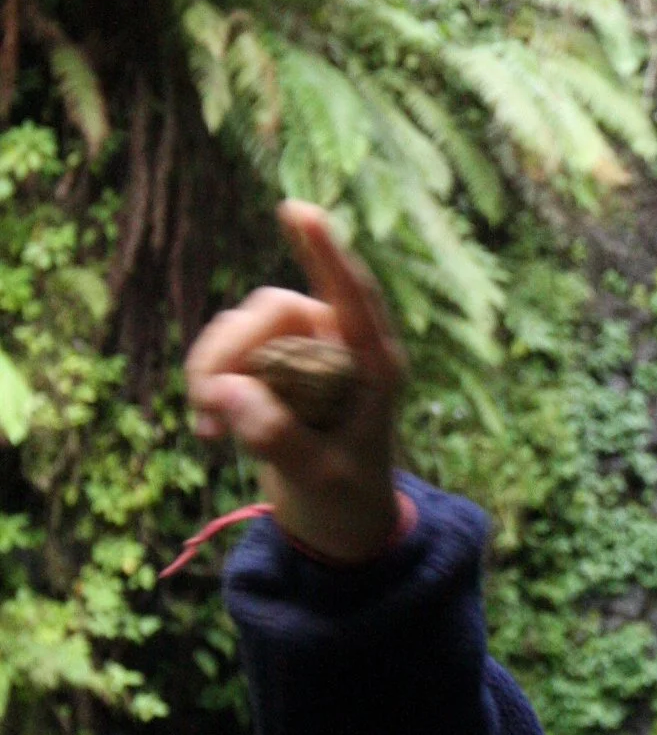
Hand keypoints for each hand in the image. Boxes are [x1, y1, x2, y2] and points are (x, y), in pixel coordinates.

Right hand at [185, 203, 407, 563]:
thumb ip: (279, 438)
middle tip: (206, 403)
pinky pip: (228, 352)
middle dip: (231, 349)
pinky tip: (210, 429)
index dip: (326, 253)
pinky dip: (209, 383)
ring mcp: (301, 352)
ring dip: (213, 367)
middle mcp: (338, 346)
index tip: (296, 210)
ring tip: (209, 429)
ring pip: (243, 327)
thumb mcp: (318, 477)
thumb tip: (228, 394)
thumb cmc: (346, 499)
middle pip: (274, 311)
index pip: (353, 296)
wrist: (337, 524)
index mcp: (373, 364)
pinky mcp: (270, 368)